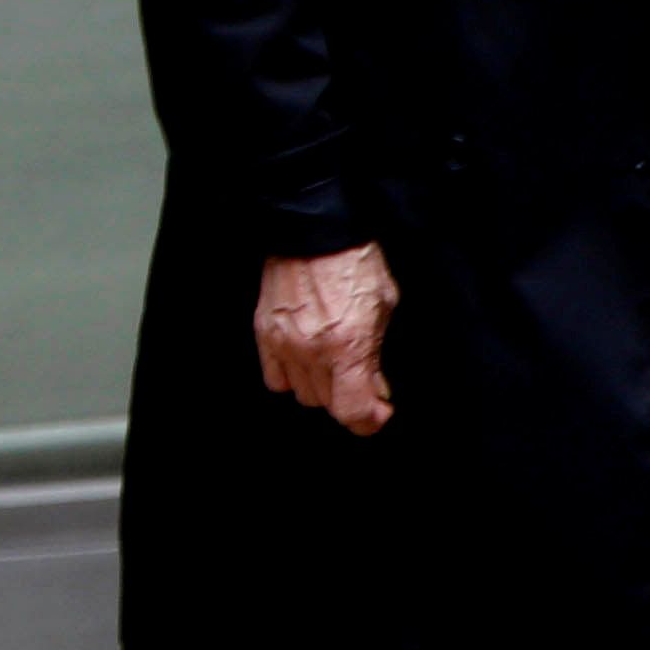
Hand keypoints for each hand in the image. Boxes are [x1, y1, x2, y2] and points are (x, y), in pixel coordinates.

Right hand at [255, 243, 398, 435]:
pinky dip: (291, 377)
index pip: (353, 411)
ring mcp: (285, 344)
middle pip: (329, 405)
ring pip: (302, 394)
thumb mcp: (384, 306)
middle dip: (350, 398)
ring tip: (333, 366)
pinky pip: (275, 378)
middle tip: (362, 380)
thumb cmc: (354, 261)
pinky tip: (305, 361)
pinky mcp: (265, 333)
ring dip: (322, 388)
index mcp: (348, 345)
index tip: (379, 412)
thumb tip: (376, 386)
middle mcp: (313, 351)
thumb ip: (377, 354)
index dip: (369, 421)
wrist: (315, 229)